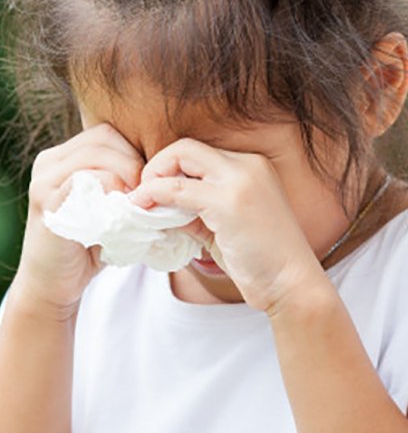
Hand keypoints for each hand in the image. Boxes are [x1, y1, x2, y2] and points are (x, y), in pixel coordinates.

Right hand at [17, 123, 145, 311]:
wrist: (51, 284)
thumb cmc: (86, 245)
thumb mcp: (106, 206)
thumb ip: (122, 183)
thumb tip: (166, 169)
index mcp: (60, 157)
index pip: (106, 134)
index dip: (133, 153)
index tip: (146, 184)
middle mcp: (47, 162)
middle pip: (103, 139)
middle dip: (133, 163)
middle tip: (145, 195)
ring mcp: (44, 180)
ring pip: (96, 155)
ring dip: (125, 176)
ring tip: (134, 204)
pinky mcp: (46, 201)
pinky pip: (85, 180)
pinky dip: (110, 192)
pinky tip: (120, 214)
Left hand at [126, 138, 322, 312]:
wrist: (292, 285)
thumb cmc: (258, 261)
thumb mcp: (220, 225)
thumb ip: (191, 209)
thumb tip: (154, 203)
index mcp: (250, 167)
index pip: (196, 152)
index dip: (168, 169)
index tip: (154, 195)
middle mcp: (248, 166)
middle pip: (185, 147)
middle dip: (156, 167)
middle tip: (143, 196)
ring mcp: (241, 180)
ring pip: (181, 157)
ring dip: (152, 179)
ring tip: (141, 205)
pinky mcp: (230, 201)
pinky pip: (177, 189)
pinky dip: (154, 196)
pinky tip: (147, 212)